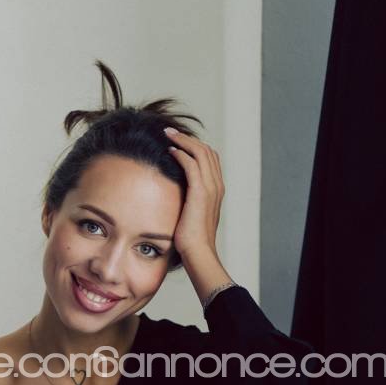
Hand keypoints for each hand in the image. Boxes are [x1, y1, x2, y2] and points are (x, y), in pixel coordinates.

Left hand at [164, 126, 223, 259]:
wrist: (199, 252)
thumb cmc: (192, 240)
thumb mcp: (191, 216)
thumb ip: (188, 203)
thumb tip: (175, 197)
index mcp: (216, 190)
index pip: (210, 158)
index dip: (195, 146)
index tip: (178, 141)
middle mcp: (217, 185)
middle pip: (207, 150)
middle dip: (188, 138)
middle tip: (170, 132)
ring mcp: (211, 188)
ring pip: (200, 152)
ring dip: (183, 140)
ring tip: (168, 134)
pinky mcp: (200, 192)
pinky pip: (192, 163)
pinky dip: (181, 153)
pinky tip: (170, 151)